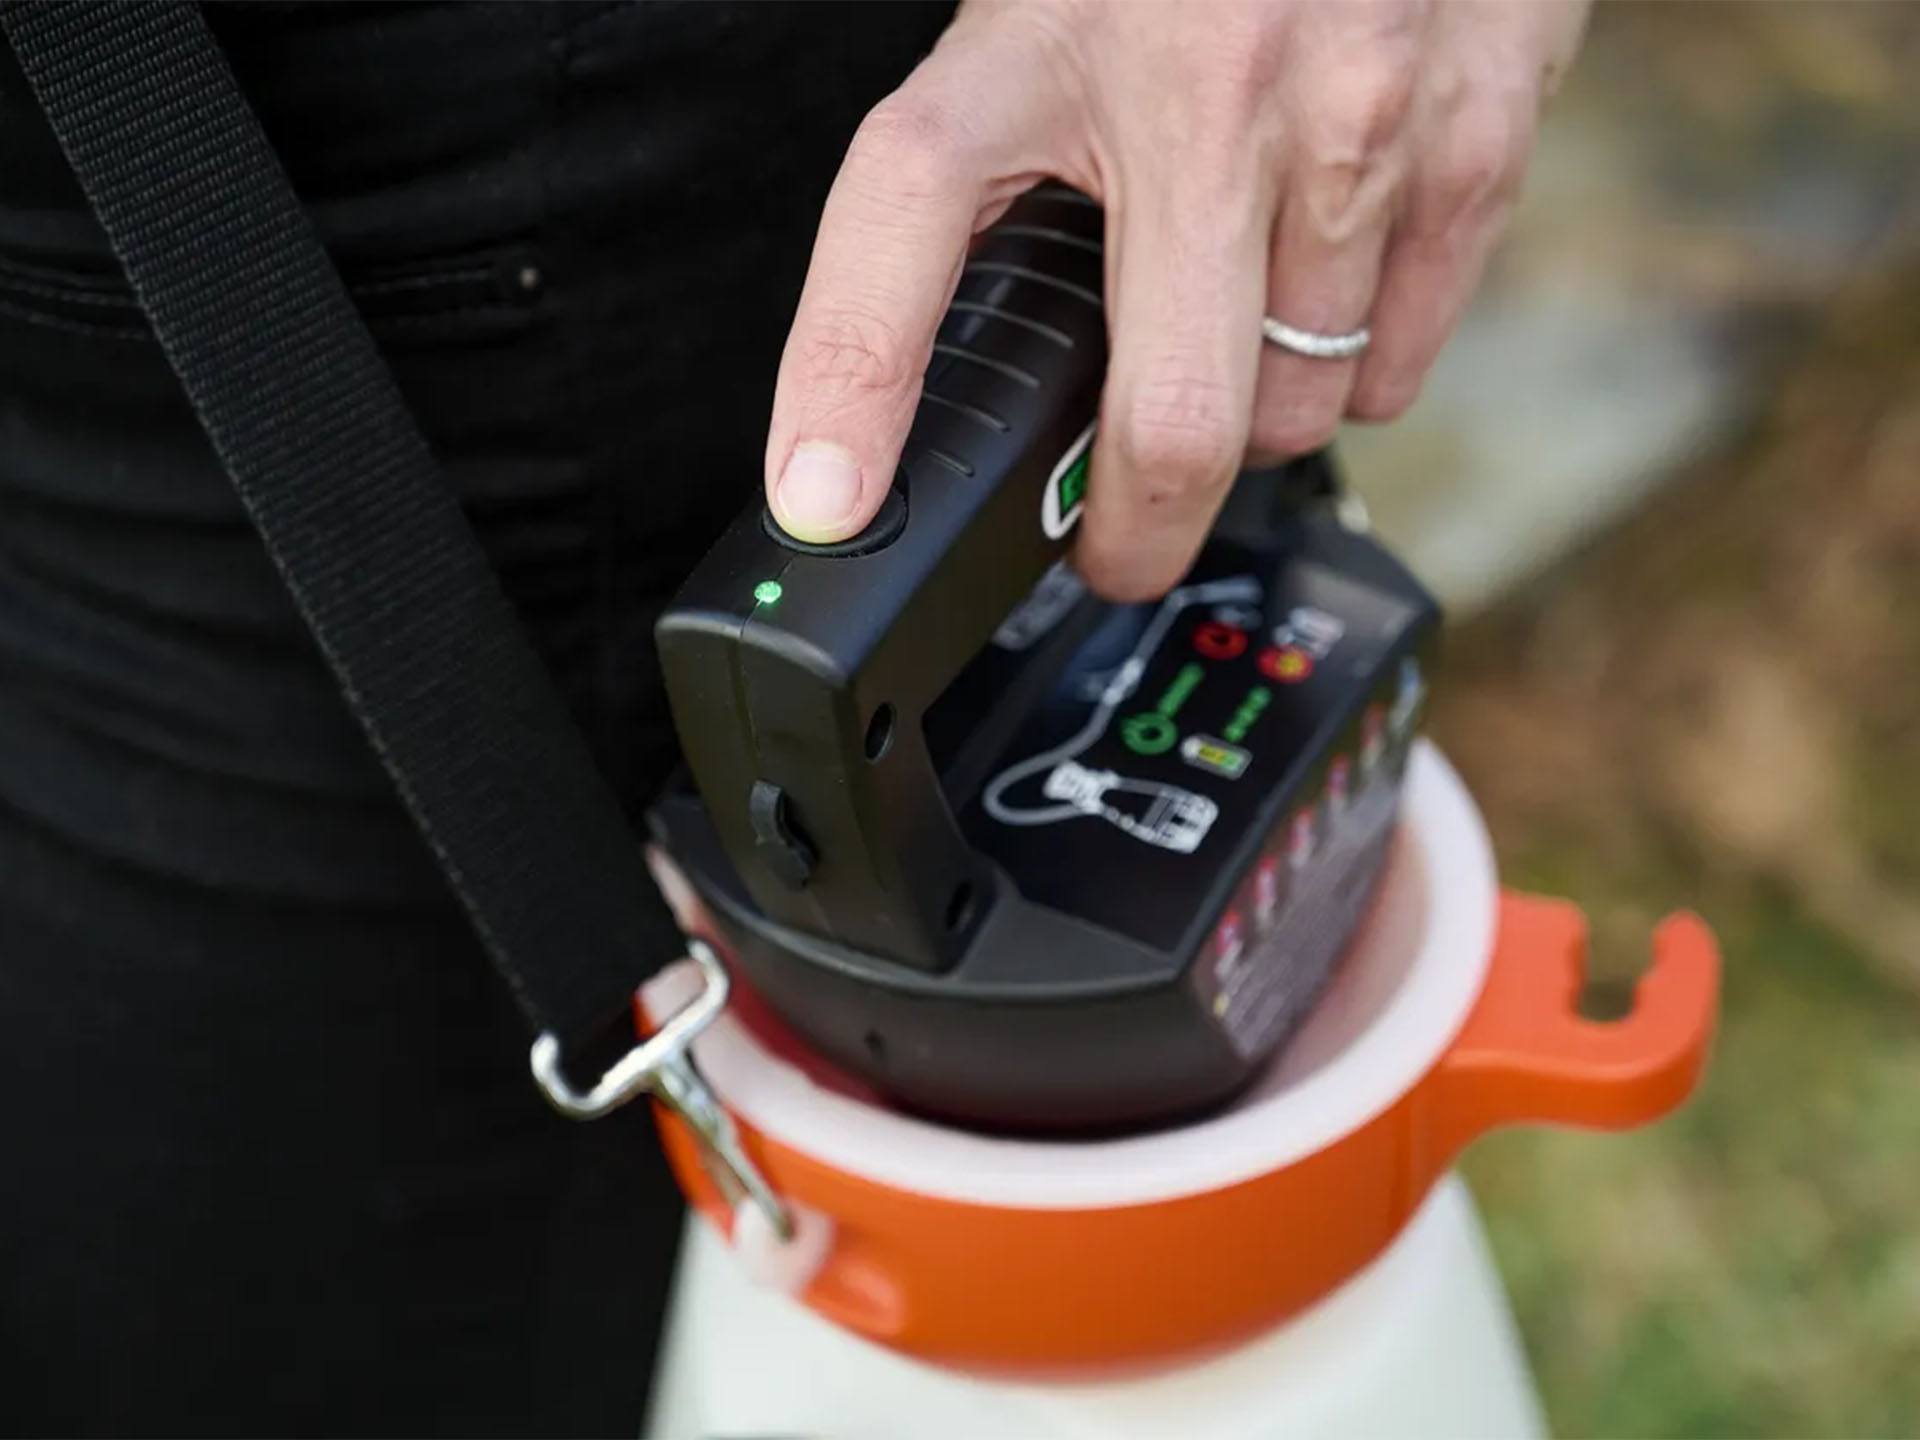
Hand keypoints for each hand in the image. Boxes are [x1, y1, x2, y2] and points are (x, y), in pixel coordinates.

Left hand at [763, 0, 1587, 598]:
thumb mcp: (1047, 24)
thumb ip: (997, 168)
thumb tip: (925, 367)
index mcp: (1040, 41)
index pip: (904, 214)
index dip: (850, 384)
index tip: (822, 500)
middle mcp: (1200, 84)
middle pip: (1169, 426)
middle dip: (1137, 533)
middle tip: (1112, 542)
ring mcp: (1350, 115)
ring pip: (1296, 411)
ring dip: (1256, 421)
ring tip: (1233, 335)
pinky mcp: (1470, 132)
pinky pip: (1399, 361)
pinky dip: (1357, 367)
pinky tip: (1329, 285)